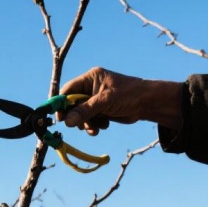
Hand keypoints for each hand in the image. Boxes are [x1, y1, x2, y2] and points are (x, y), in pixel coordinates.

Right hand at [58, 68, 183, 133]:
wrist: (148, 103)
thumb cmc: (129, 95)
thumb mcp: (105, 102)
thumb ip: (85, 111)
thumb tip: (67, 122)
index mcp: (90, 78)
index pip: (68, 90)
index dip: (62, 104)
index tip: (60, 118)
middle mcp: (90, 88)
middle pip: (73, 105)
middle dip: (77, 117)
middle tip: (81, 126)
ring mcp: (95, 100)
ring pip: (81, 115)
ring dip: (87, 123)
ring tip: (97, 127)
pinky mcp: (101, 110)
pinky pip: (90, 120)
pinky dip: (94, 126)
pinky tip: (103, 126)